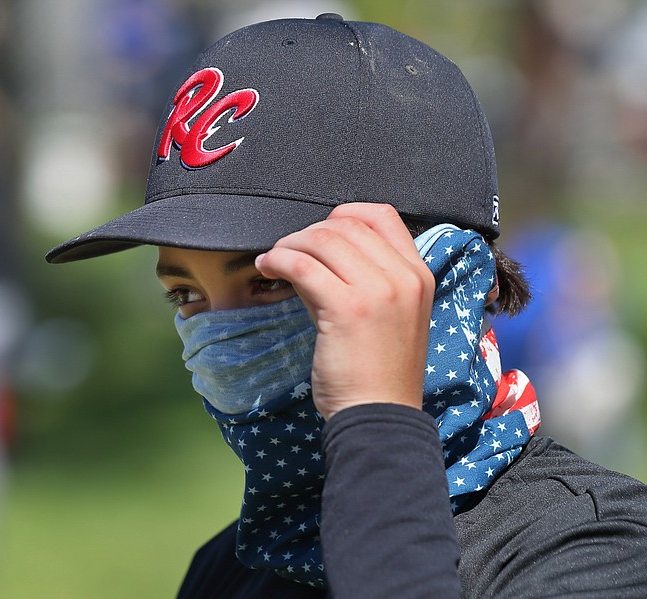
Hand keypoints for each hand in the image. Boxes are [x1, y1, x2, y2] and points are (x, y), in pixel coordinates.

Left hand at [255, 204, 434, 419]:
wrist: (378, 416)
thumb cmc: (378, 373)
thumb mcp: (383, 316)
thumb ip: (355, 279)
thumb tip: (310, 253)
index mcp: (418, 276)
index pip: (383, 217)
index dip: (345, 214)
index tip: (320, 230)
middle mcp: (403, 278)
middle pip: (347, 225)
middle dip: (309, 232)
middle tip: (288, 250)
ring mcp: (378, 291)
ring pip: (323, 239)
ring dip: (289, 244)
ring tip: (274, 259)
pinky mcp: (347, 308)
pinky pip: (303, 265)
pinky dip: (278, 259)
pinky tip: (267, 267)